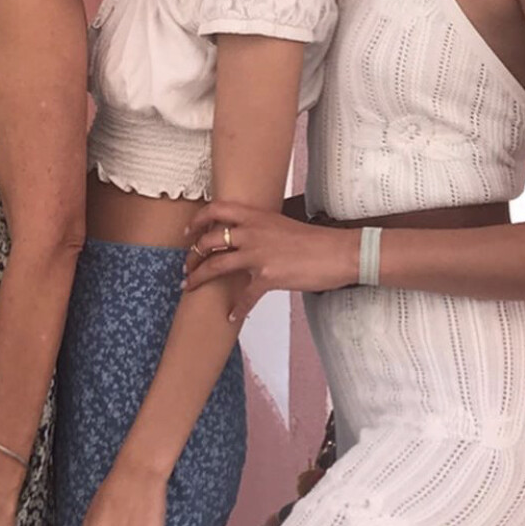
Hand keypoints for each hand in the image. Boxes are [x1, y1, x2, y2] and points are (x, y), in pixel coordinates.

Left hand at [184, 202, 356, 318]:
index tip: (188, 231)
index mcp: (255, 216)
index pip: (216, 209)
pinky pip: (244, 296)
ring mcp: (258, 254)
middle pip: (209, 241)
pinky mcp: (268, 276)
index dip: (197, 220)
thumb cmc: (314, 240)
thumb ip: (260, 228)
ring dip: (199, 278)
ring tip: (190, 287)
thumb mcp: (281, 224)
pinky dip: (236, 308)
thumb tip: (245, 237)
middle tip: (186, 266)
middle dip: (192, 256)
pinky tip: (232, 316)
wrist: (338, 252)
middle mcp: (251, 232)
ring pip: (217, 265)